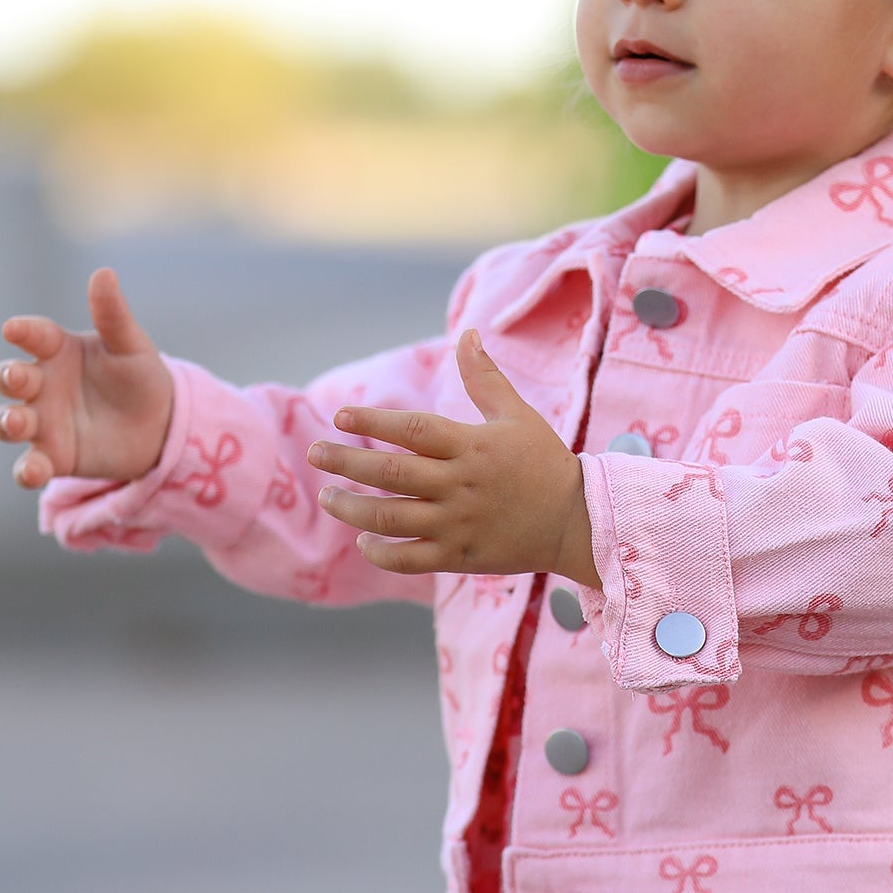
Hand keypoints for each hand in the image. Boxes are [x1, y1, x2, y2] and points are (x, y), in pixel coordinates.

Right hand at [0, 268, 174, 488]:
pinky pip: (29, 465)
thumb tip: (103, 273)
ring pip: (8, 421)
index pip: (33, 336)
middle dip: (7, 377)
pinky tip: (32, 471)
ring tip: (17, 421)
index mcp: (58, 350)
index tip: (13, 329)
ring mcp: (43, 421)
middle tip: (17, 378)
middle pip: (10, 378)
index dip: (22, 332)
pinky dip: (25, 470)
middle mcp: (43, 384)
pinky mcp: (53, 457)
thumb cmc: (140, 377)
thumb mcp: (132, 346)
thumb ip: (114, 315)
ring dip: (5, 422)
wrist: (161, 426)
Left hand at [308, 328, 599, 587]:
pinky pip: (409, 559)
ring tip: (329, 497)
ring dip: (351, 508)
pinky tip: (363, 538)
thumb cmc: (543, 462)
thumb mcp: (518, 414)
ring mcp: (458, 523)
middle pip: (390, 472)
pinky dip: (380, 551)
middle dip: (346, 461)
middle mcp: (460, 484)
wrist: (577, 520)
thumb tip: (468, 333)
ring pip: (390, 518)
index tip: (339, 416)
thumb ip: (485, 377)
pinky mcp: (460, 557)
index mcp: (471, 446)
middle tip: (315, 453)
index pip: (413, 429)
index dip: (373, 420)